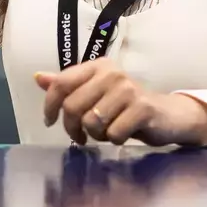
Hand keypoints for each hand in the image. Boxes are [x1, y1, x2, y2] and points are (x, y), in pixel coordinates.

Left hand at [33, 60, 206, 146]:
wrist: (169, 115)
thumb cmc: (126, 106)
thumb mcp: (95, 93)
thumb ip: (68, 86)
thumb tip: (38, 77)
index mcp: (97, 66)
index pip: (61, 83)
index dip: (50, 105)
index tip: (49, 121)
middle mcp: (111, 73)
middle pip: (73, 106)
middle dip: (72, 128)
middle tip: (81, 136)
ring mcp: (128, 89)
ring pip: (91, 122)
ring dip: (96, 134)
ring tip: (106, 131)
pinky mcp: (142, 108)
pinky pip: (113, 133)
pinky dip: (115, 140)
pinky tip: (123, 134)